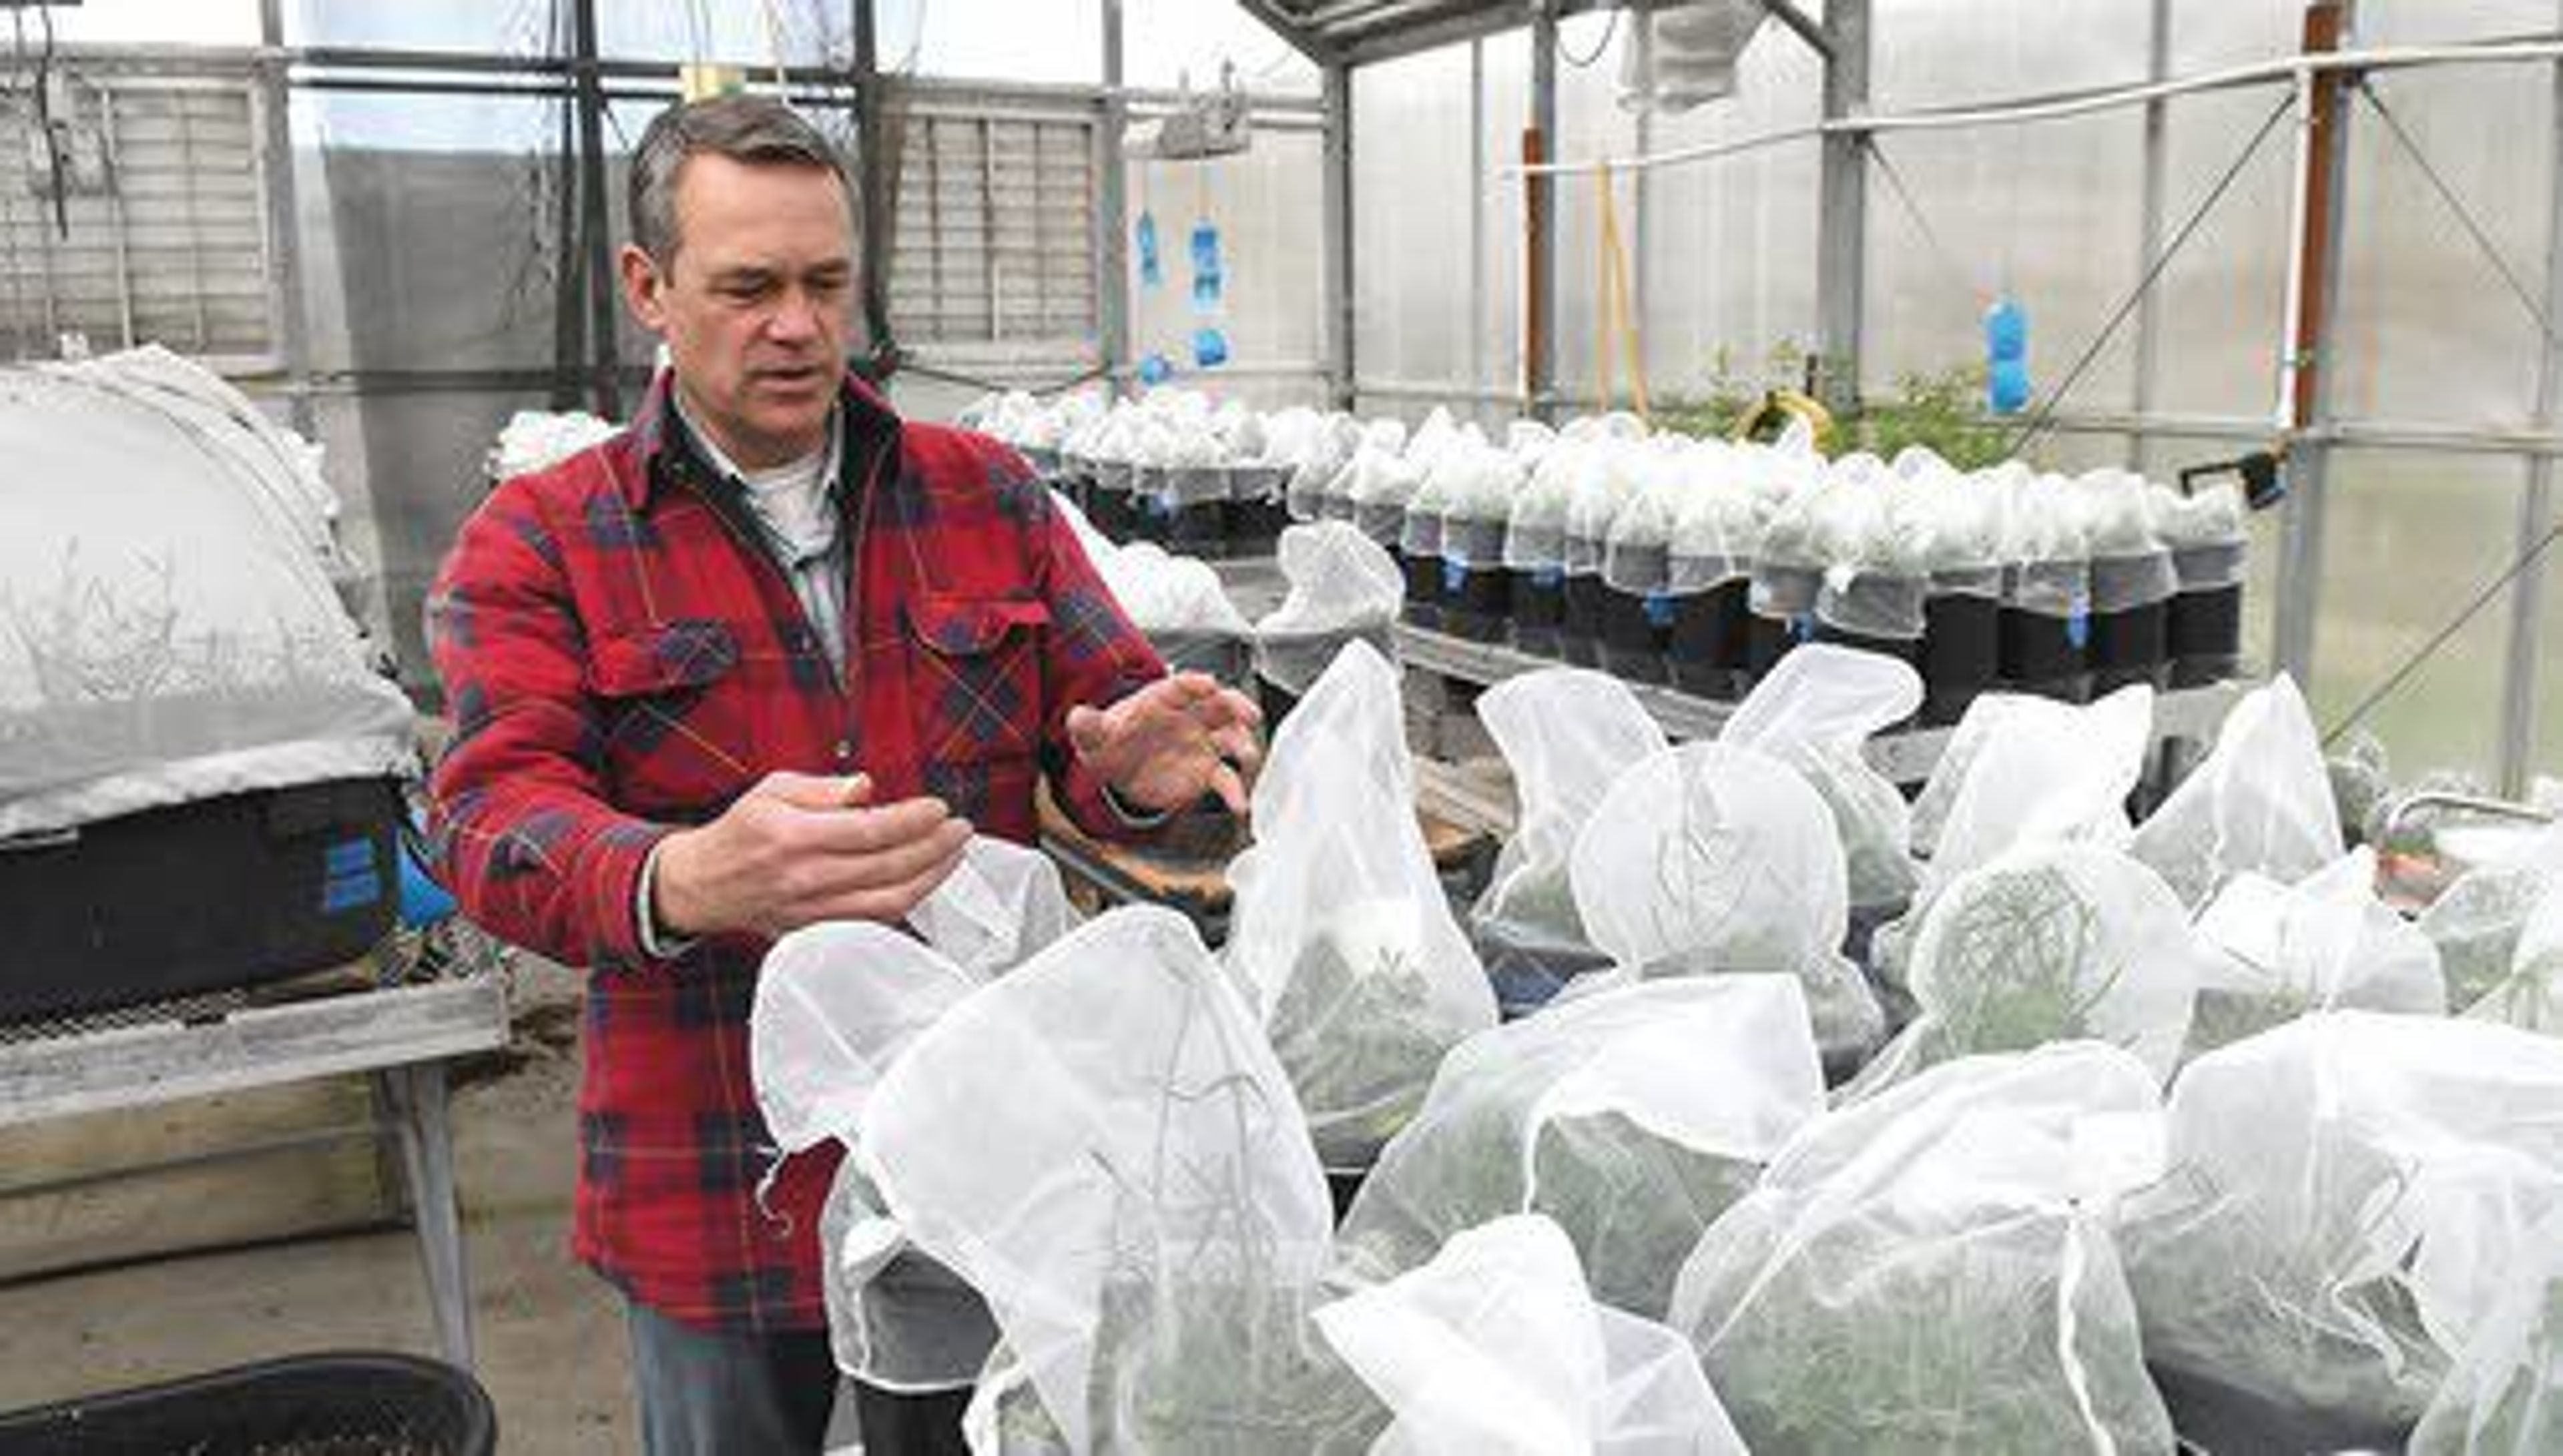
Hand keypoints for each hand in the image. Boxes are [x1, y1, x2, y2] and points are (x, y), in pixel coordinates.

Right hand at [652, 772, 971, 939]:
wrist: (704, 885)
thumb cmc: (740, 832)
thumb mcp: (772, 790)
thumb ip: (822, 788)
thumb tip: (866, 787)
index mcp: (794, 836)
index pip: (870, 831)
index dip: (913, 820)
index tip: (939, 808)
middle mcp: (807, 877)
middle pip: (888, 866)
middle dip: (934, 847)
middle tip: (960, 829)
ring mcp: (814, 909)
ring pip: (888, 900)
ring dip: (931, 878)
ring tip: (954, 855)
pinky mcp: (818, 930)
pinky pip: (874, 920)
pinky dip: (906, 902)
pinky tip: (925, 882)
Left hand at [1066, 672, 1263, 816]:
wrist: (1120, 770)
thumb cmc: (1111, 742)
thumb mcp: (1094, 735)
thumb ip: (1088, 725)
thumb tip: (1077, 717)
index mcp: (1161, 700)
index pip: (1182, 686)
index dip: (1197, 683)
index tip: (1210, 683)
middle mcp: (1188, 717)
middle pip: (1219, 705)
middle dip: (1237, 706)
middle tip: (1249, 714)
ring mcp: (1201, 743)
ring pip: (1230, 739)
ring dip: (1243, 746)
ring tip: (1249, 757)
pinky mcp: (1205, 772)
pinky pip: (1225, 779)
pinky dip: (1234, 791)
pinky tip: (1239, 804)